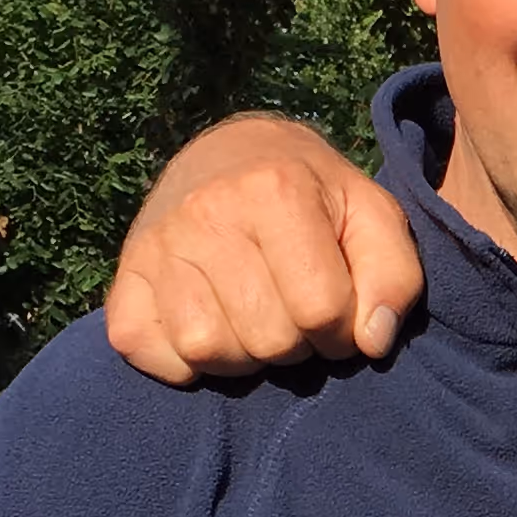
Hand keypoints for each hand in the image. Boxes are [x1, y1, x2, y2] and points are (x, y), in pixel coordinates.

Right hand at [105, 116, 424, 382]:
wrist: (232, 155)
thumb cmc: (314, 198)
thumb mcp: (372, 218)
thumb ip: (394, 277)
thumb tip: (371, 342)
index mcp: (275, 191)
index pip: (321, 309)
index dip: (343, 330)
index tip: (338, 312)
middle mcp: (206, 212)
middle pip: (267, 339)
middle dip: (296, 344)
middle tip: (293, 312)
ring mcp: (156, 246)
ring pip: (207, 350)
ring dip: (242, 357)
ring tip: (254, 321)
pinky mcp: (123, 280)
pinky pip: (146, 351)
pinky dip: (181, 361)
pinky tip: (209, 326)